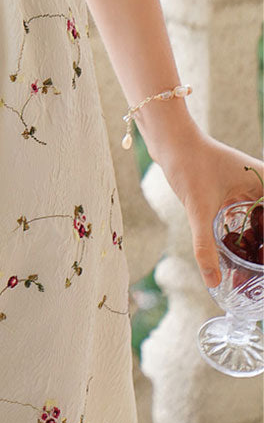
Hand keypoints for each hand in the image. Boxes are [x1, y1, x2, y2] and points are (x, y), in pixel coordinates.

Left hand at [159, 129, 263, 290]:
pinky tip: (240, 258)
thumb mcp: (199, 208)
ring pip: (261, 224)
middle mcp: (263, 186)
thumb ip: (205, 245)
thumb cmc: (188, 163)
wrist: (169, 140)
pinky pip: (249, 219)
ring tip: (251, 275)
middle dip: (260, 250)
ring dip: (256, 246)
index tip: (262, 268)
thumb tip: (213, 282)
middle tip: (256, 279)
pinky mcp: (235, 192)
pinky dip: (247, 237)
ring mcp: (250, 189)